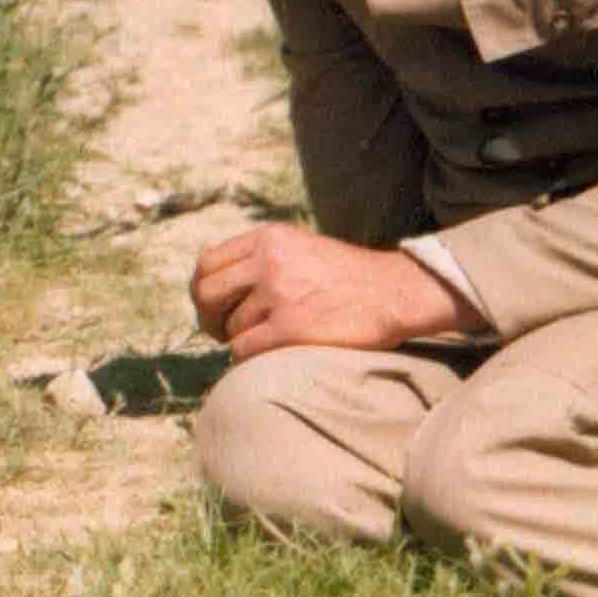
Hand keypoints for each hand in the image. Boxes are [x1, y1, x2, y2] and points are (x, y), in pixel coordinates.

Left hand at [188, 224, 474, 360]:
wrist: (394, 292)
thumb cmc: (346, 276)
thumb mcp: (298, 247)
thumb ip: (258, 258)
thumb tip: (213, 285)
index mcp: (267, 238)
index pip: (207, 263)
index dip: (203, 290)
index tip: (216, 307)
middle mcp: (268, 261)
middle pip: (206, 293)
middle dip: (209, 318)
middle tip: (222, 332)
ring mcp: (279, 293)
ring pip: (230, 327)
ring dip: (241, 339)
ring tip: (267, 340)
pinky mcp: (291, 328)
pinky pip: (244, 350)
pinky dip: (248, 358)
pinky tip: (266, 356)